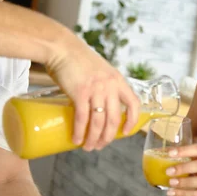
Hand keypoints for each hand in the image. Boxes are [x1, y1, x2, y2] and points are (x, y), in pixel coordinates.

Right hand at [46, 32, 139, 149]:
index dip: (132, 120)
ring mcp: (96, 90)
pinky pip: (82, 118)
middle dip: (108, 136)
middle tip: (100, 145)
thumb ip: (104, 85)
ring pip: (98, 122)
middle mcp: (110, 86)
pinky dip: (80, 132)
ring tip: (88, 147)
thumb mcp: (100, 71)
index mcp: (118, 81)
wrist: (62, 48)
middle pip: (114, 118)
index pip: (134, 103)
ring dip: (93, 138)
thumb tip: (99, 105)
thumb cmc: (78, 60)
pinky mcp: (80, 93)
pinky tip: (76, 139)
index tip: (126, 132)